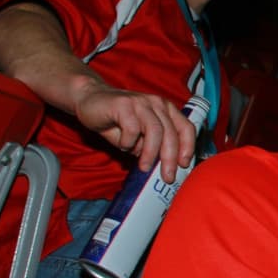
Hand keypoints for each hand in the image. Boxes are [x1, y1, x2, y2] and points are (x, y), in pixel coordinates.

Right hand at [73, 84, 195, 182]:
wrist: (89, 100)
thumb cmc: (117, 121)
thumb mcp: (140, 136)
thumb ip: (152, 147)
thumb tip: (164, 168)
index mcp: (166, 110)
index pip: (186, 128)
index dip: (188, 147)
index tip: (184, 165)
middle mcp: (157, 103)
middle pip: (171, 133)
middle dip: (170, 158)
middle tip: (167, 176)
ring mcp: (141, 102)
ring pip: (155, 131)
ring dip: (150, 153)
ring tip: (144, 167)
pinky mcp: (124, 105)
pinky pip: (132, 129)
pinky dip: (128, 142)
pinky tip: (122, 145)